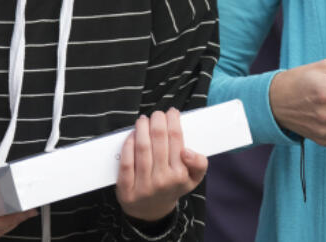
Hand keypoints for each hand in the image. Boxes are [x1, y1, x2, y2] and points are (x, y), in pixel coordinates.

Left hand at [116, 108, 207, 222]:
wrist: (151, 212)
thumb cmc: (172, 187)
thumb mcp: (193, 179)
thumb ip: (200, 164)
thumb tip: (188, 151)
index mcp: (180, 175)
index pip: (176, 140)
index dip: (173, 121)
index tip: (172, 112)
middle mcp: (162, 180)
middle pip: (158, 140)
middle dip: (157, 120)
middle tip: (157, 114)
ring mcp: (143, 185)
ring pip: (142, 148)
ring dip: (142, 128)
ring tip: (143, 120)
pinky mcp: (126, 188)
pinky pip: (126, 161)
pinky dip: (128, 144)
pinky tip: (131, 135)